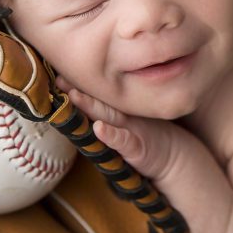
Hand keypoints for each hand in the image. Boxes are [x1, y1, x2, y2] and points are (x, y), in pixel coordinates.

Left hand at [55, 74, 185, 183]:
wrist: (175, 159)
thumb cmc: (148, 139)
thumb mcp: (128, 124)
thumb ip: (109, 112)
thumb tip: (83, 102)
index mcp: (119, 112)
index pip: (96, 96)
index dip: (78, 85)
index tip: (58, 73)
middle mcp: (123, 117)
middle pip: (98, 102)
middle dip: (77, 90)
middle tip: (59, 77)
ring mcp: (132, 130)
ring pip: (108, 116)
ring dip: (90, 105)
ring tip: (72, 95)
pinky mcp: (138, 148)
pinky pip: (124, 142)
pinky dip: (111, 135)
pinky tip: (99, 128)